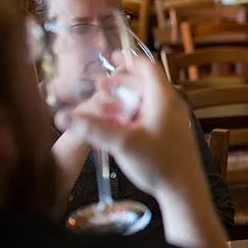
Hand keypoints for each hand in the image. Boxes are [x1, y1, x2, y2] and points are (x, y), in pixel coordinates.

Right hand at [59, 56, 204, 198]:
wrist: (183, 189)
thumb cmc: (159, 163)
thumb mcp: (121, 143)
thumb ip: (92, 128)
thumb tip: (63, 115)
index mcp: (164, 99)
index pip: (148, 68)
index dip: (129, 60)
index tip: (112, 57)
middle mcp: (172, 105)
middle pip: (146, 83)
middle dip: (122, 81)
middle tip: (100, 86)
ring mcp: (174, 120)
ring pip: (148, 100)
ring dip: (127, 98)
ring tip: (107, 105)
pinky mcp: (172, 134)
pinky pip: (151, 114)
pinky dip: (134, 112)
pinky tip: (120, 125)